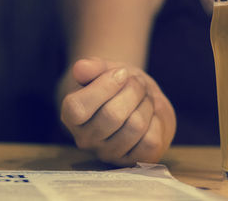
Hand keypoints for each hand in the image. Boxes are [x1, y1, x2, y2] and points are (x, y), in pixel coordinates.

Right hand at [60, 58, 175, 165]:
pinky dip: (156, 121)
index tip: (121, 72)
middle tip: (137, 82)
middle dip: (132, 90)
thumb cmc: (117, 85)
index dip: (104, 86)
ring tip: (144, 97)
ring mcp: (109, 153)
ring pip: (134, 126)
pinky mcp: (133, 160)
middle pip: (112, 115)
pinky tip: (150, 115)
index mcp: (71, 116)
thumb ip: (92, 67)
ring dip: (146, 103)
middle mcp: (86, 139)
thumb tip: (80, 67)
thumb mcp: (105, 70)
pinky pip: (151, 141)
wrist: (138, 101)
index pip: (79, 107)